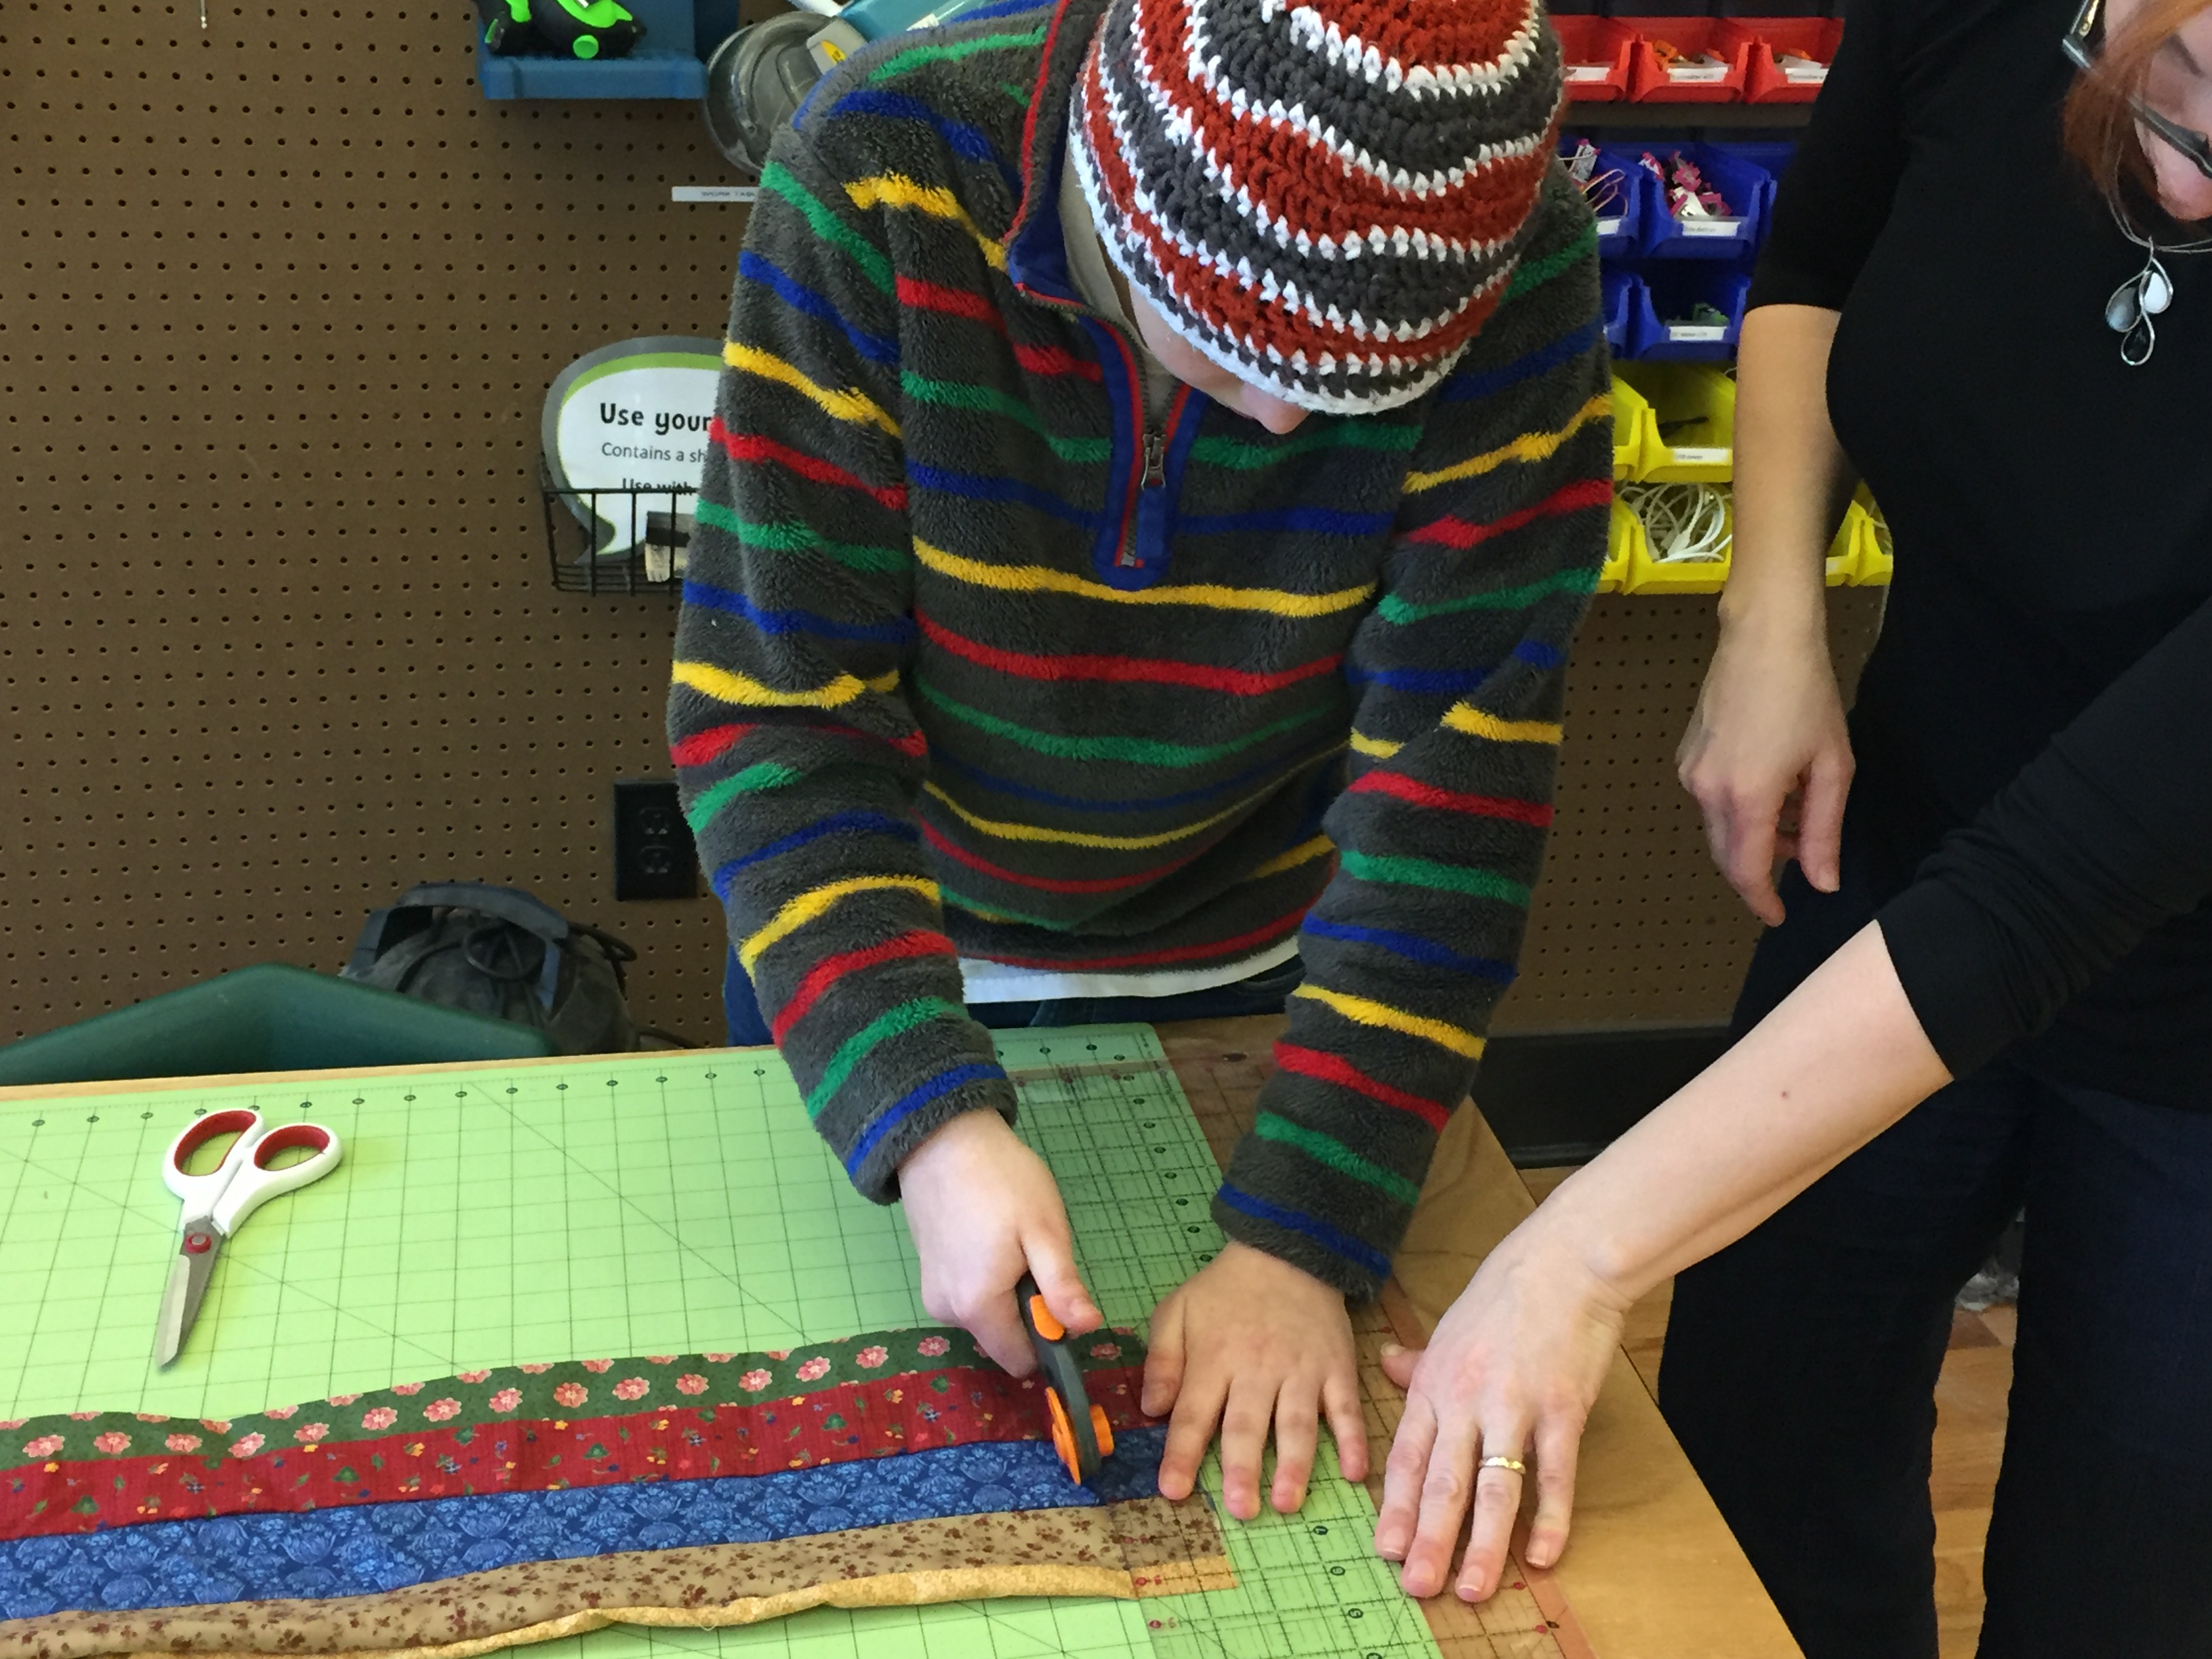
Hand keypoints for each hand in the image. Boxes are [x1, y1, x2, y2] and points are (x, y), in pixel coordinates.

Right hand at [898, 1108, 1100, 1374]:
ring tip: (1010, 1238)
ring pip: (987, 1316)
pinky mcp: (928, 1274)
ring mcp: (934, 1292)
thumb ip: (1063, 1287)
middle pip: (1004, 1338)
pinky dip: (986, 1277)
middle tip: (1032, 1253)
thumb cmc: (1001, 1181)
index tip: (1056, 1294)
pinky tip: (988, 1234)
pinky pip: (968, 1294)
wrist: (942, 1137)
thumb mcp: (1044, 1231)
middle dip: (1027, 1308)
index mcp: (978, 1308)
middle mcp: (948, 1312)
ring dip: (1007, 1290)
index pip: (1022, 1361)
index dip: (1049, 1337)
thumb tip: (1087, 1329)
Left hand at [1145, 1242, 1365, 1520]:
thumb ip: (1162, 1360)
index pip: (1194, 1414)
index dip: (1183, 1454)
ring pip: (1297, 1422)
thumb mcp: (1177, 1311)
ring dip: (1294, 1464)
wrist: (1288, 1251)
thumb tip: (1151, 1409)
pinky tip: (1354, 1473)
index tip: (1173, 1491)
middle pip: (1248, 1424)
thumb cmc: (1225, 1290)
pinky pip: (1346, 1408)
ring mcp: (1302, 1370)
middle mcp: (1258, 1369)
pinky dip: (1353, 1440)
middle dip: (1243, 1468)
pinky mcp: (1337, 1367)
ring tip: (1287, 1501)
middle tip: (1241, 1509)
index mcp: (1214, 1359)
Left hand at [1373, 1226, 1625, 1600]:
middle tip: (1416, 1586)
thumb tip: (1388, 1365)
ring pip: (1494, 1488)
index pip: (1406, 1457)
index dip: (1395, 1507)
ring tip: (1472, 1588)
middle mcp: (1466, 1401)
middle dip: (1428, 1539)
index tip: (1385, 1549)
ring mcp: (1515, 1407)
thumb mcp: (1448, 1327)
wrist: (1562, 1263)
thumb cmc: (1505, 1294)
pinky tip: (1542, 1555)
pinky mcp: (1562, 1410)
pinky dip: (1550, 1517)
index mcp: (1435, 1385)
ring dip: (1482, 1545)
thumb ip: (1419, 1361)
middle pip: (1442, 1482)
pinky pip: (1554, 1473)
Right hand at [1677, 609, 1853, 925]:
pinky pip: (1711, 802)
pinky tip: (1773, 787)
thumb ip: (1823, 832)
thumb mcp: (1831, 767)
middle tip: (1797, 861)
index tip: (1779, 916)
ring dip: (1753, 836)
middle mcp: (1707, 791)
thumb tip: (1822, 882)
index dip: (1762, 901)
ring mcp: (1691, 773)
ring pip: (1719, 829)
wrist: (1764, 637)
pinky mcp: (1686, 757)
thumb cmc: (1806, 694)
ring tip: (1796, 813)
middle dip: (1759, 869)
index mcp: (1746, 797)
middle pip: (1727, 856)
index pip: (1746, 872)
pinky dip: (1739, 810)